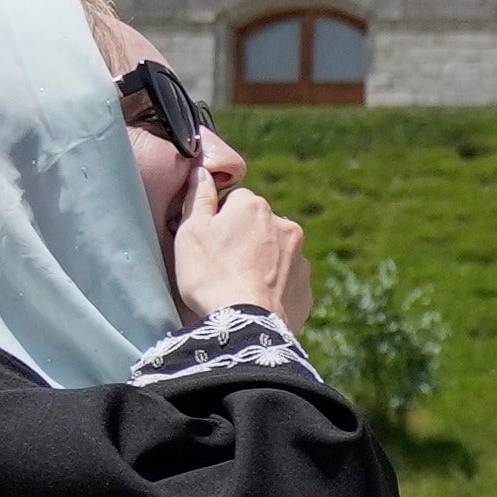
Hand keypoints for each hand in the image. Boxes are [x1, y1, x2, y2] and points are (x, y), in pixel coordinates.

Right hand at [170, 145, 309, 334]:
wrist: (245, 325)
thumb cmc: (211, 276)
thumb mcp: (190, 232)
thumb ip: (198, 197)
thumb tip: (201, 171)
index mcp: (254, 206)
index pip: (234, 203)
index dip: (218, 223)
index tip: (209, 245)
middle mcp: (284, 224)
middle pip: (257, 226)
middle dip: (243, 241)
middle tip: (221, 268)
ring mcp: (299, 257)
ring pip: (275, 252)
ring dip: (260, 263)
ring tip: (238, 287)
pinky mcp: (306, 286)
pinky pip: (286, 280)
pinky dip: (273, 287)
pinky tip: (255, 302)